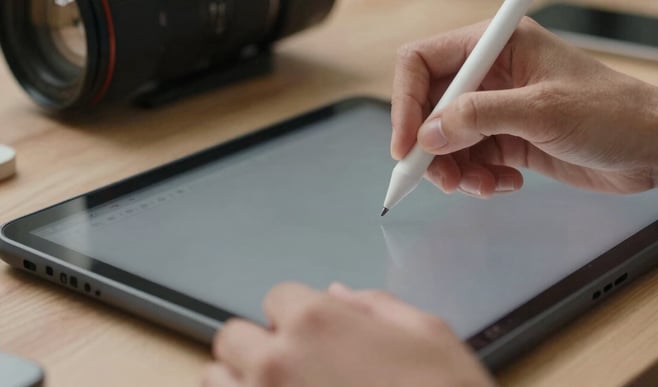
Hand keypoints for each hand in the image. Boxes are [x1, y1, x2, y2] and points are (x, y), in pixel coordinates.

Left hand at [203, 283, 495, 386]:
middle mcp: (278, 360)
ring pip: (214, 379)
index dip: (297, 313)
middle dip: (258, 344)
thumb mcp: (428, 332)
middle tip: (290, 363)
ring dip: (238, 380)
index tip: (312, 333)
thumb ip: (376, 305)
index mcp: (318, 321)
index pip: (276, 296)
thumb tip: (340, 294)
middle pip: (233, 335)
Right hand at [391, 18, 657, 196]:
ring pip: (447, 140)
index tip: (406, 145)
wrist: (655, 147)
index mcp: (496, 44)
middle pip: (429, 106)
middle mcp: (490, 73)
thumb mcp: (543, 111)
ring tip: (481, 186)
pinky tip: (506, 183)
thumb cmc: (613, 112)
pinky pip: (471, 160)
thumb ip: (480, 117)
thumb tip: (429, 133)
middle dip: (430, 146)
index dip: (406, 102)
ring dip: (454, 169)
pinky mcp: (509, 139)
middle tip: (440, 178)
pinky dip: (478, 178)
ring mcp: (499, 108)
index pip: (423, 62)